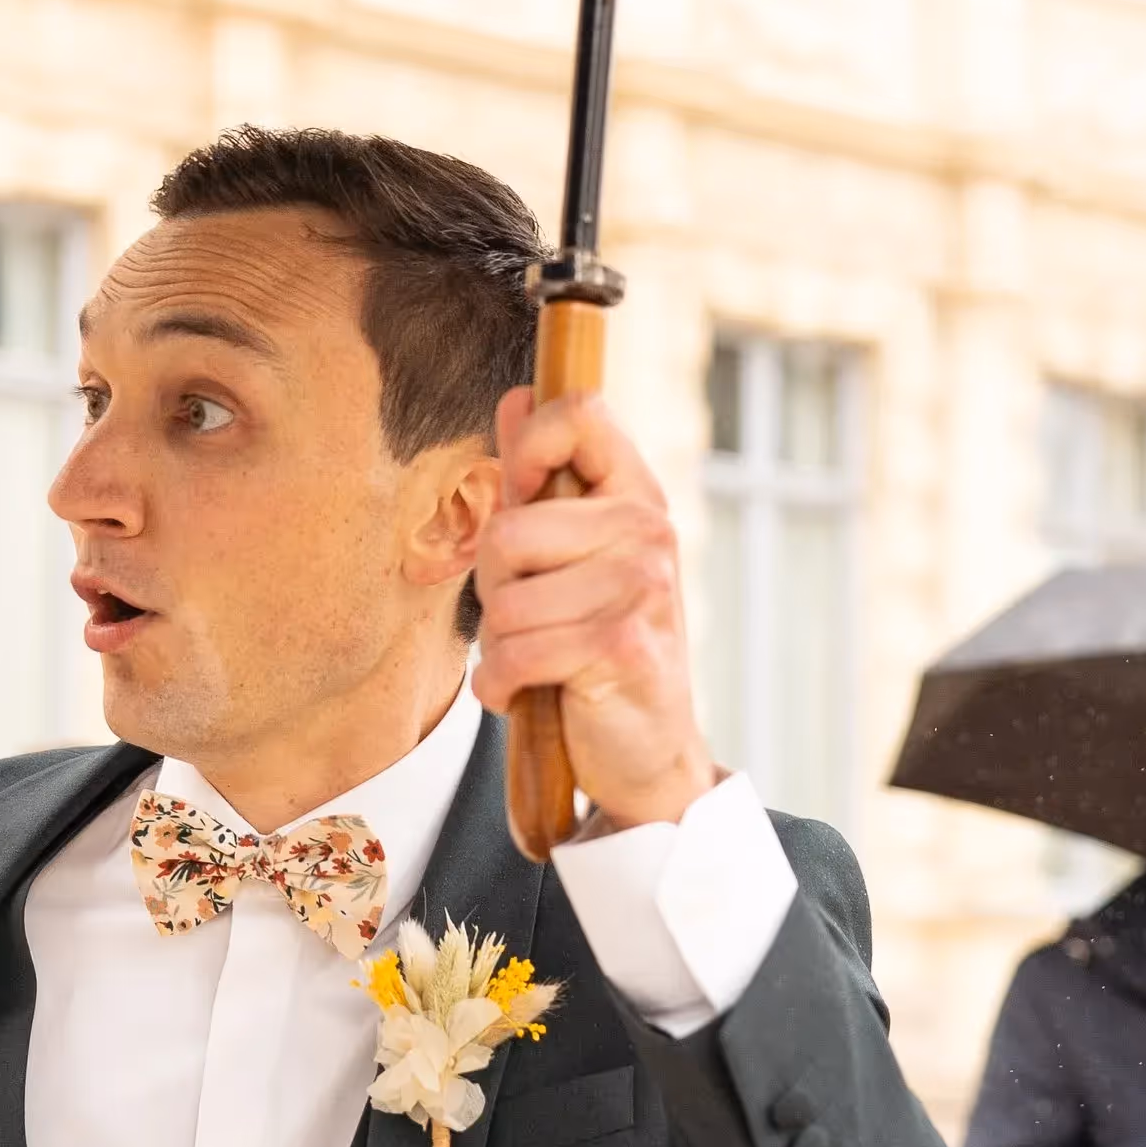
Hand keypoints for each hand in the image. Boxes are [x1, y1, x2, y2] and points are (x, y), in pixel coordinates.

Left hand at [472, 388, 720, 831]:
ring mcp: (642, 587)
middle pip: (509, 529)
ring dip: (501, 645)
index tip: (523, 494)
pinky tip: (534, 693)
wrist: (646, 750)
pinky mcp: (623, 646)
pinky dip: (503, 684)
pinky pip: (514, 652)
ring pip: (505, 600)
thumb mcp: (573, 558)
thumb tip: (515, 396)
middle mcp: (648, 531)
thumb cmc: (597, 647)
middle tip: (537, 619)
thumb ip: (541, 482)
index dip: (528, 444)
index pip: (579, 411)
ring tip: (542, 659)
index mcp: (635, 496)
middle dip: (497, 587)